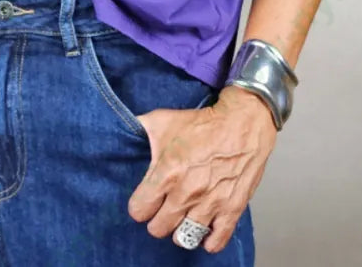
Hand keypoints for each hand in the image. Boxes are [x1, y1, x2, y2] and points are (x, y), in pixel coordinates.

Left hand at [127, 86, 277, 253]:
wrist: (242, 122)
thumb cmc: (202, 123)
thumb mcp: (164, 120)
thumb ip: (139, 129)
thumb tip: (118, 130)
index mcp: (167, 171)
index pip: (139, 210)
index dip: (140, 206)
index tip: (146, 200)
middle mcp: (187, 192)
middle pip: (158, 228)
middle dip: (158, 219)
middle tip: (164, 208)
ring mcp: (210, 203)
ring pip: (183, 238)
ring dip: (180, 229)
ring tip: (182, 217)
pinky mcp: (231, 209)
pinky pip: (215, 242)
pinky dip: (208, 240)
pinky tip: (204, 227)